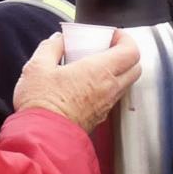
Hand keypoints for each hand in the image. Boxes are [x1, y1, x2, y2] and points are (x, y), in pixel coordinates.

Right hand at [13, 31, 140, 131]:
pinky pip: (113, 98)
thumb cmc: (41, 103)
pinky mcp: (99, 118)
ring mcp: (106, 105)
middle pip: (135, 67)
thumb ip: (51, 47)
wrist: (42, 139)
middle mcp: (109, 88)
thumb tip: (58, 39)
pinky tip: (88, 85)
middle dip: (126, 54)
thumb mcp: (37, 67)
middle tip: (108, 48)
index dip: (126, 39)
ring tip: (96, 66)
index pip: (131, 51)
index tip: (113, 34)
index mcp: (99, 71)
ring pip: (125, 84)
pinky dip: (108, 87)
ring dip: (118, 72)